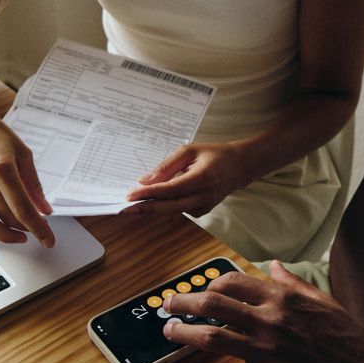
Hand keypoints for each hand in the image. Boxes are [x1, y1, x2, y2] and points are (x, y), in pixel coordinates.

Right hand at [0, 101, 53, 253]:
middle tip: (36, 231)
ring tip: (19, 237)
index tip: (49, 240)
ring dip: (6, 236)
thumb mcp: (21, 150)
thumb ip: (33, 182)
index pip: (24, 209)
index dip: (39, 229)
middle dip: (26, 229)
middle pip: (8, 218)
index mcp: (3, 169)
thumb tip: (44, 208)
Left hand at [124, 142, 249, 217]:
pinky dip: (164, 205)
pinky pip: (178, 210)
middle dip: (145, 208)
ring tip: (133, 203)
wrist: (240, 167)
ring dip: (152, 207)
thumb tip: (145, 180)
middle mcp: (203, 196)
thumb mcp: (189, 151)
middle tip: (123, 208)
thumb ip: (167, 166)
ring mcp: (203, 207)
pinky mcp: (201, 212)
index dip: (149, 194)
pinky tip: (153, 200)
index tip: (130, 196)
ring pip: (171, 210)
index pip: (170, 190)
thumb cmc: (214, 155)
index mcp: (202, 179)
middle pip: (169, 207)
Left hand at [161, 261, 363, 362]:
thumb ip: (292, 283)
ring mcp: (265, 352)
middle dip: (183, 303)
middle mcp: (268, 321)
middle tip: (168, 306)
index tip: (199, 290)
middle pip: (212, 304)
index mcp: (281, 299)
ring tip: (169, 333)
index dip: (208, 284)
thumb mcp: (322, 300)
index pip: (232, 282)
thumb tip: (273, 266)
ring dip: (183, 334)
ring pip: (212, 338)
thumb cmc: (348, 338)